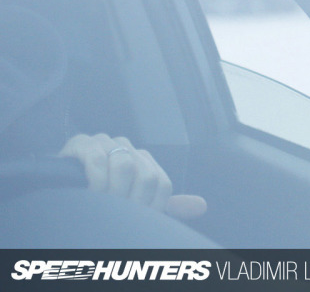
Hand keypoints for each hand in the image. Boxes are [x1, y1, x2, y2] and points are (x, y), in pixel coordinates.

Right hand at [57, 133, 206, 219]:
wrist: (56, 189)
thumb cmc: (98, 198)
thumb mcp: (131, 202)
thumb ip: (163, 204)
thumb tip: (200, 206)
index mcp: (143, 160)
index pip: (162, 184)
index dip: (150, 208)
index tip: (134, 221)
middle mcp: (128, 147)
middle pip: (146, 175)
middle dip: (130, 202)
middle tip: (115, 214)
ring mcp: (105, 142)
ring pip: (125, 165)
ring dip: (113, 192)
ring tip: (102, 205)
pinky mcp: (82, 143)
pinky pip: (98, 159)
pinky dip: (96, 180)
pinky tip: (90, 193)